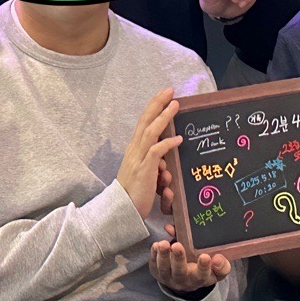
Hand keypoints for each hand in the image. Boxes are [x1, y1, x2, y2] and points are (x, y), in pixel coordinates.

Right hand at [118, 89, 183, 218]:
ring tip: (175, 105)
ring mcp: (138, 159)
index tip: (164, 95)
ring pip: (150, 132)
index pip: (143, 123)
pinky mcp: (144, 170)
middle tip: (169, 90)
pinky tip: (178, 139)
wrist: (120, 211)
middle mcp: (135, 150)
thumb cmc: (134, 194)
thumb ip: (154, 164)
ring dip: (163, 117)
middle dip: (157, 104)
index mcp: (134, 149)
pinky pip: (155, 152)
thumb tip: (166, 161)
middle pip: (145, 121)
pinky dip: (167, 144)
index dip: (153, 108)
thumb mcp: (145, 173)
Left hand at [151, 227, 231, 294]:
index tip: (205, 257)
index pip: (202, 276)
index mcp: (200, 279)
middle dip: (178, 259)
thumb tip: (217, 258)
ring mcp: (168, 277)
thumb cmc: (203, 270)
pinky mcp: (157, 271)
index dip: (204, 267)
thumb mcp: (216, 271)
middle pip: (180, 272)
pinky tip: (156, 245)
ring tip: (163, 244)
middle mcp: (183, 280)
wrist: (185, 281)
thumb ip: (221, 265)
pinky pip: (154, 264)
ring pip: (165, 269)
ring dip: (163, 256)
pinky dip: (154, 255)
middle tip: (177, 246)